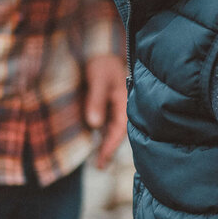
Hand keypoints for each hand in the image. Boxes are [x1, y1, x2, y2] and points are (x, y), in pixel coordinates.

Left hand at [85, 52, 127, 167]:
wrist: (101, 51)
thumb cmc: (102, 63)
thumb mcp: (98, 79)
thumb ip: (96, 99)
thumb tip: (93, 124)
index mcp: (124, 103)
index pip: (119, 129)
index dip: (111, 145)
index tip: (103, 158)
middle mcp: (120, 108)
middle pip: (116, 133)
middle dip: (109, 149)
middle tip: (100, 167)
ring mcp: (114, 108)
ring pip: (111, 130)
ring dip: (105, 144)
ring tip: (98, 162)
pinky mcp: (106, 107)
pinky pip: (105, 125)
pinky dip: (101, 135)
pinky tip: (95, 144)